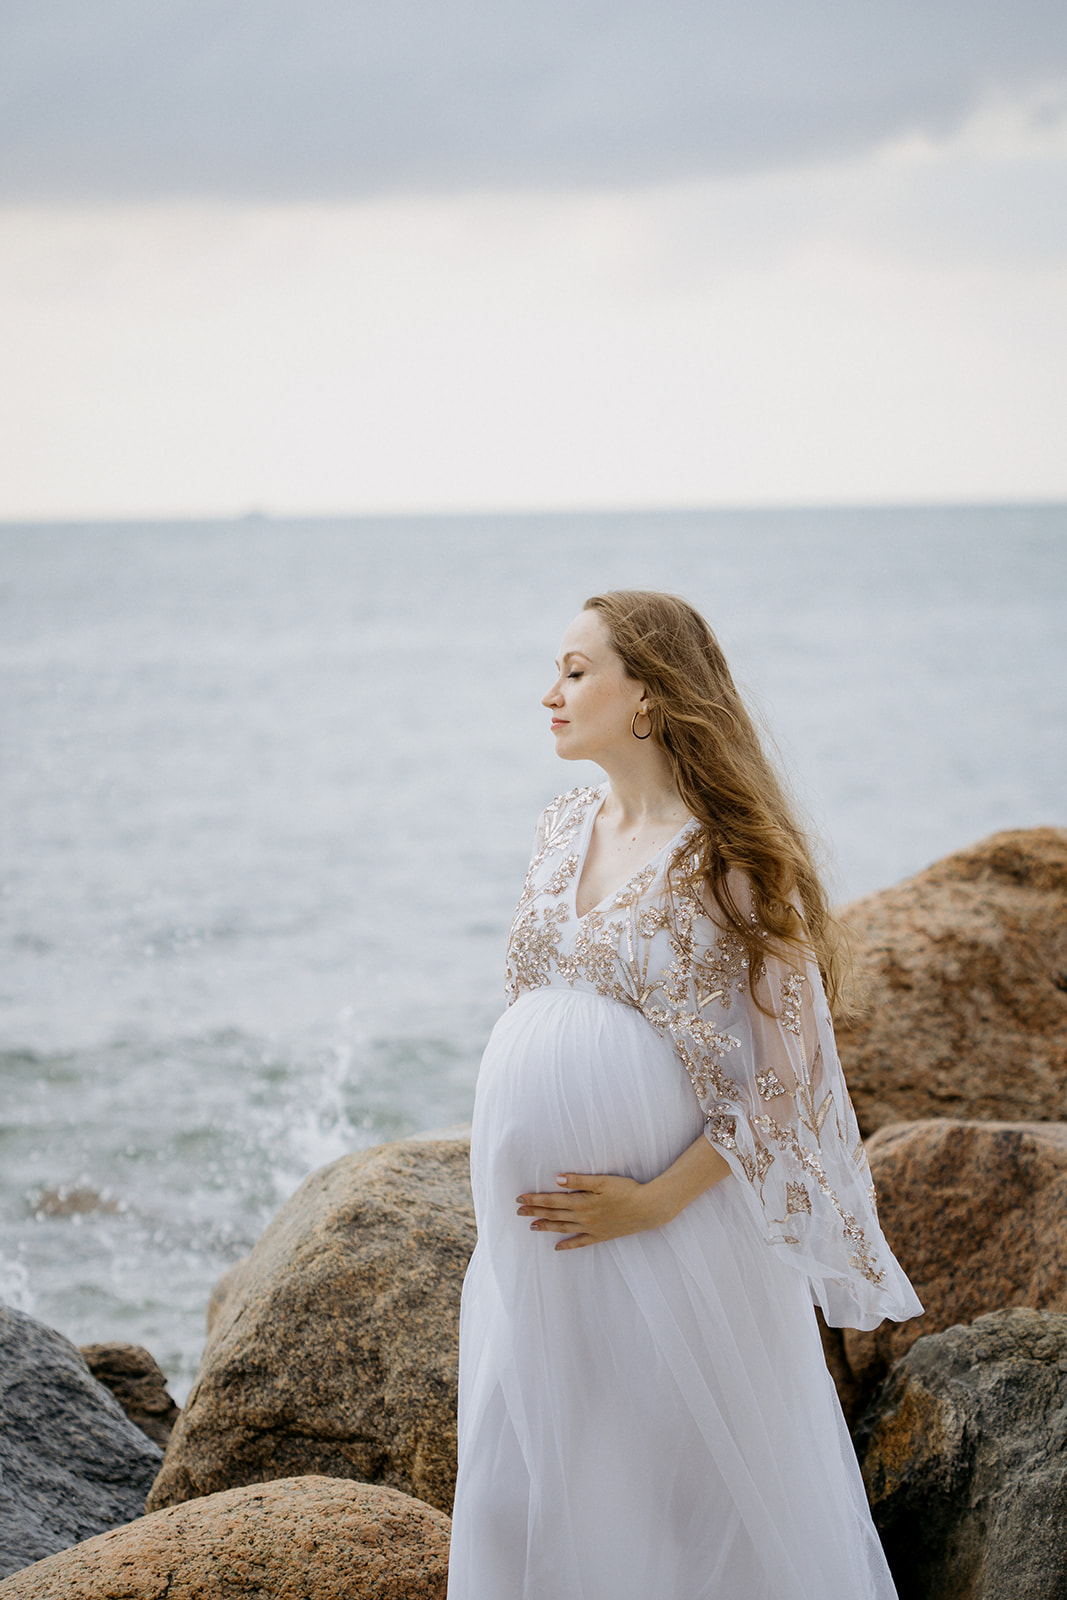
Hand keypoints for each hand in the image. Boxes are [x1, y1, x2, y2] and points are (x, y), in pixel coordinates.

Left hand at [515, 1172, 667, 1250]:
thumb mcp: (603, 1181)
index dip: (535, 1199)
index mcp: (582, 1202)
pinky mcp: (600, 1236)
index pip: (552, 1200)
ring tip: (531, 1227)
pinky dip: (567, 1245)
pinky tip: (557, 1247)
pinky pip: (580, 1242)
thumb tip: (557, 1180)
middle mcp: (583, 1217)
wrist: (648, 1209)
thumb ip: (579, 1181)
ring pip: (563, 1228)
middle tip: (518, 1212)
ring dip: (546, 1227)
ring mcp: (591, 1229)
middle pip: (554, 1214)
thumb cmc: (627, 1190)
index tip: (520, 1198)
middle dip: (535, 1212)